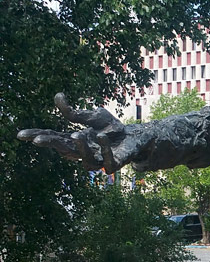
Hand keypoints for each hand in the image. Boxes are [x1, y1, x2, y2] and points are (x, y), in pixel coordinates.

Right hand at [17, 93, 136, 172]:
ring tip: (76, 133)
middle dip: (51, 144)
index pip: (54, 138)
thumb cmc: (111, 129)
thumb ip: (75, 111)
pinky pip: (108, 161)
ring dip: (80, 147)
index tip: (21, 135)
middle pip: (64, 150)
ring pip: (85, 160)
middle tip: (38, 139)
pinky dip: (105, 149)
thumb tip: (57, 96)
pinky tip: (101, 136)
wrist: (135, 138)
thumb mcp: (92, 116)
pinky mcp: (113, 165)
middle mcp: (84, 152)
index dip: (38, 136)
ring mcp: (98, 160)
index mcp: (75, 140)